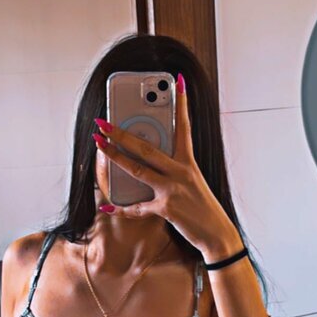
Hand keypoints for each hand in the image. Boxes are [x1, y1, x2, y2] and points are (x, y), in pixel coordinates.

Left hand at [93, 74, 242, 262]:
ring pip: (138, 169)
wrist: (217, 234)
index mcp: (189, 162)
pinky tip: (107, 207)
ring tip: (99, 145)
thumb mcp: (192, 182)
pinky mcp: (166, 208)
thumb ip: (172, 170)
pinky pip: (138, 207)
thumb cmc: (203, 207)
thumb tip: (146, 162)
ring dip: (115, 157)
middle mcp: (182, 172)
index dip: (182, 103)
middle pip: (147, 148)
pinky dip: (121, 209)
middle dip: (122, 133)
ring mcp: (173, 189)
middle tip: (103, 122)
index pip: (185, 126)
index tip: (177, 82)